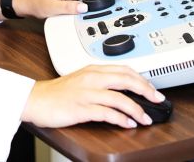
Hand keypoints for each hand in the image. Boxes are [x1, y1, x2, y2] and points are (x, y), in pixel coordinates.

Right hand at [21, 64, 165, 127]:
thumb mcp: (81, 80)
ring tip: (146, 118)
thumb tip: (122, 91)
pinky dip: (121, 119)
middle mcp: (92, 78)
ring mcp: (87, 93)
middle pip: (126, 80)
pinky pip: (107, 113)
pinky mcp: (81, 108)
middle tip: (158, 100)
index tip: (153, 88)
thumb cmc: (57, 93)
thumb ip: (100, 82)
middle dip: (146, 90)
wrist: (35, 99)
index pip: (124, 70)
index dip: (142, 79)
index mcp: (93, 69)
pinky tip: (128, 124)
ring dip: (137, 109)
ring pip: (120, 97)